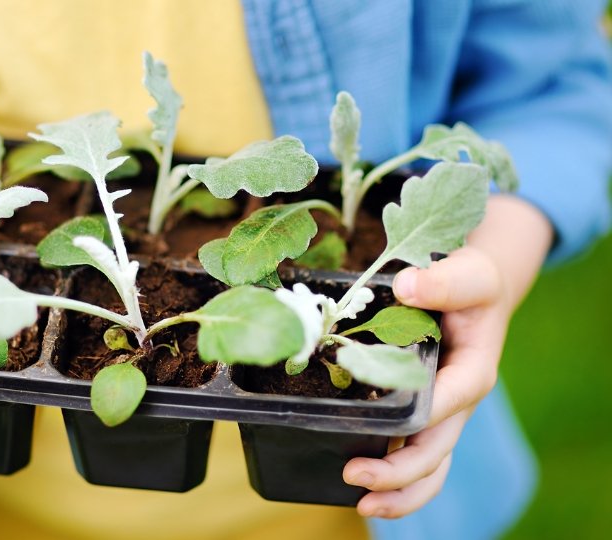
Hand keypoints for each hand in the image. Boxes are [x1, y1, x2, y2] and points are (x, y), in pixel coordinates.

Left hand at [342, 195, 551, 517]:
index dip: (422, 416)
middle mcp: (457, 402)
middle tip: (355, 476)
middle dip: (400, 470)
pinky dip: (393, 480)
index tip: (390, 428)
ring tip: (362, 503)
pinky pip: (414, 458)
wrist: (471, 291)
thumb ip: (444, 280)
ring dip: (399, 490)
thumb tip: (407, 286)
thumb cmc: (471, 284)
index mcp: (472, 371)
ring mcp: (440, 415)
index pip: (450, 400)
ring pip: (428, 467)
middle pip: (436, 449)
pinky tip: (363, 492)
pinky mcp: (422, 418)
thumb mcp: (470, 272)